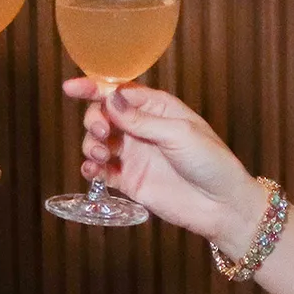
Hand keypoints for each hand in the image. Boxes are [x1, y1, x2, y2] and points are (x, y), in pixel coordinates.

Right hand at [64, 79, 265, 246]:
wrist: (223, 205)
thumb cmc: (211, 162)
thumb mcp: (179, 134)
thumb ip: (141, 119)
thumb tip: (110, 99)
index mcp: (157, 108)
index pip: (119, 92)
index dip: (93, 88)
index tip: (70, 88)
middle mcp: (142, 129)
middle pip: (103, 116)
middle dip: (95, 120)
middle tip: (103, 133)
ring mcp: (134, 155)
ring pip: (98, 142)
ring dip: (91, 145)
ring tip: (103, 155)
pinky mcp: (129, 180)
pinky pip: (101, 170)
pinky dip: (91, 168)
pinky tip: (93, 170)